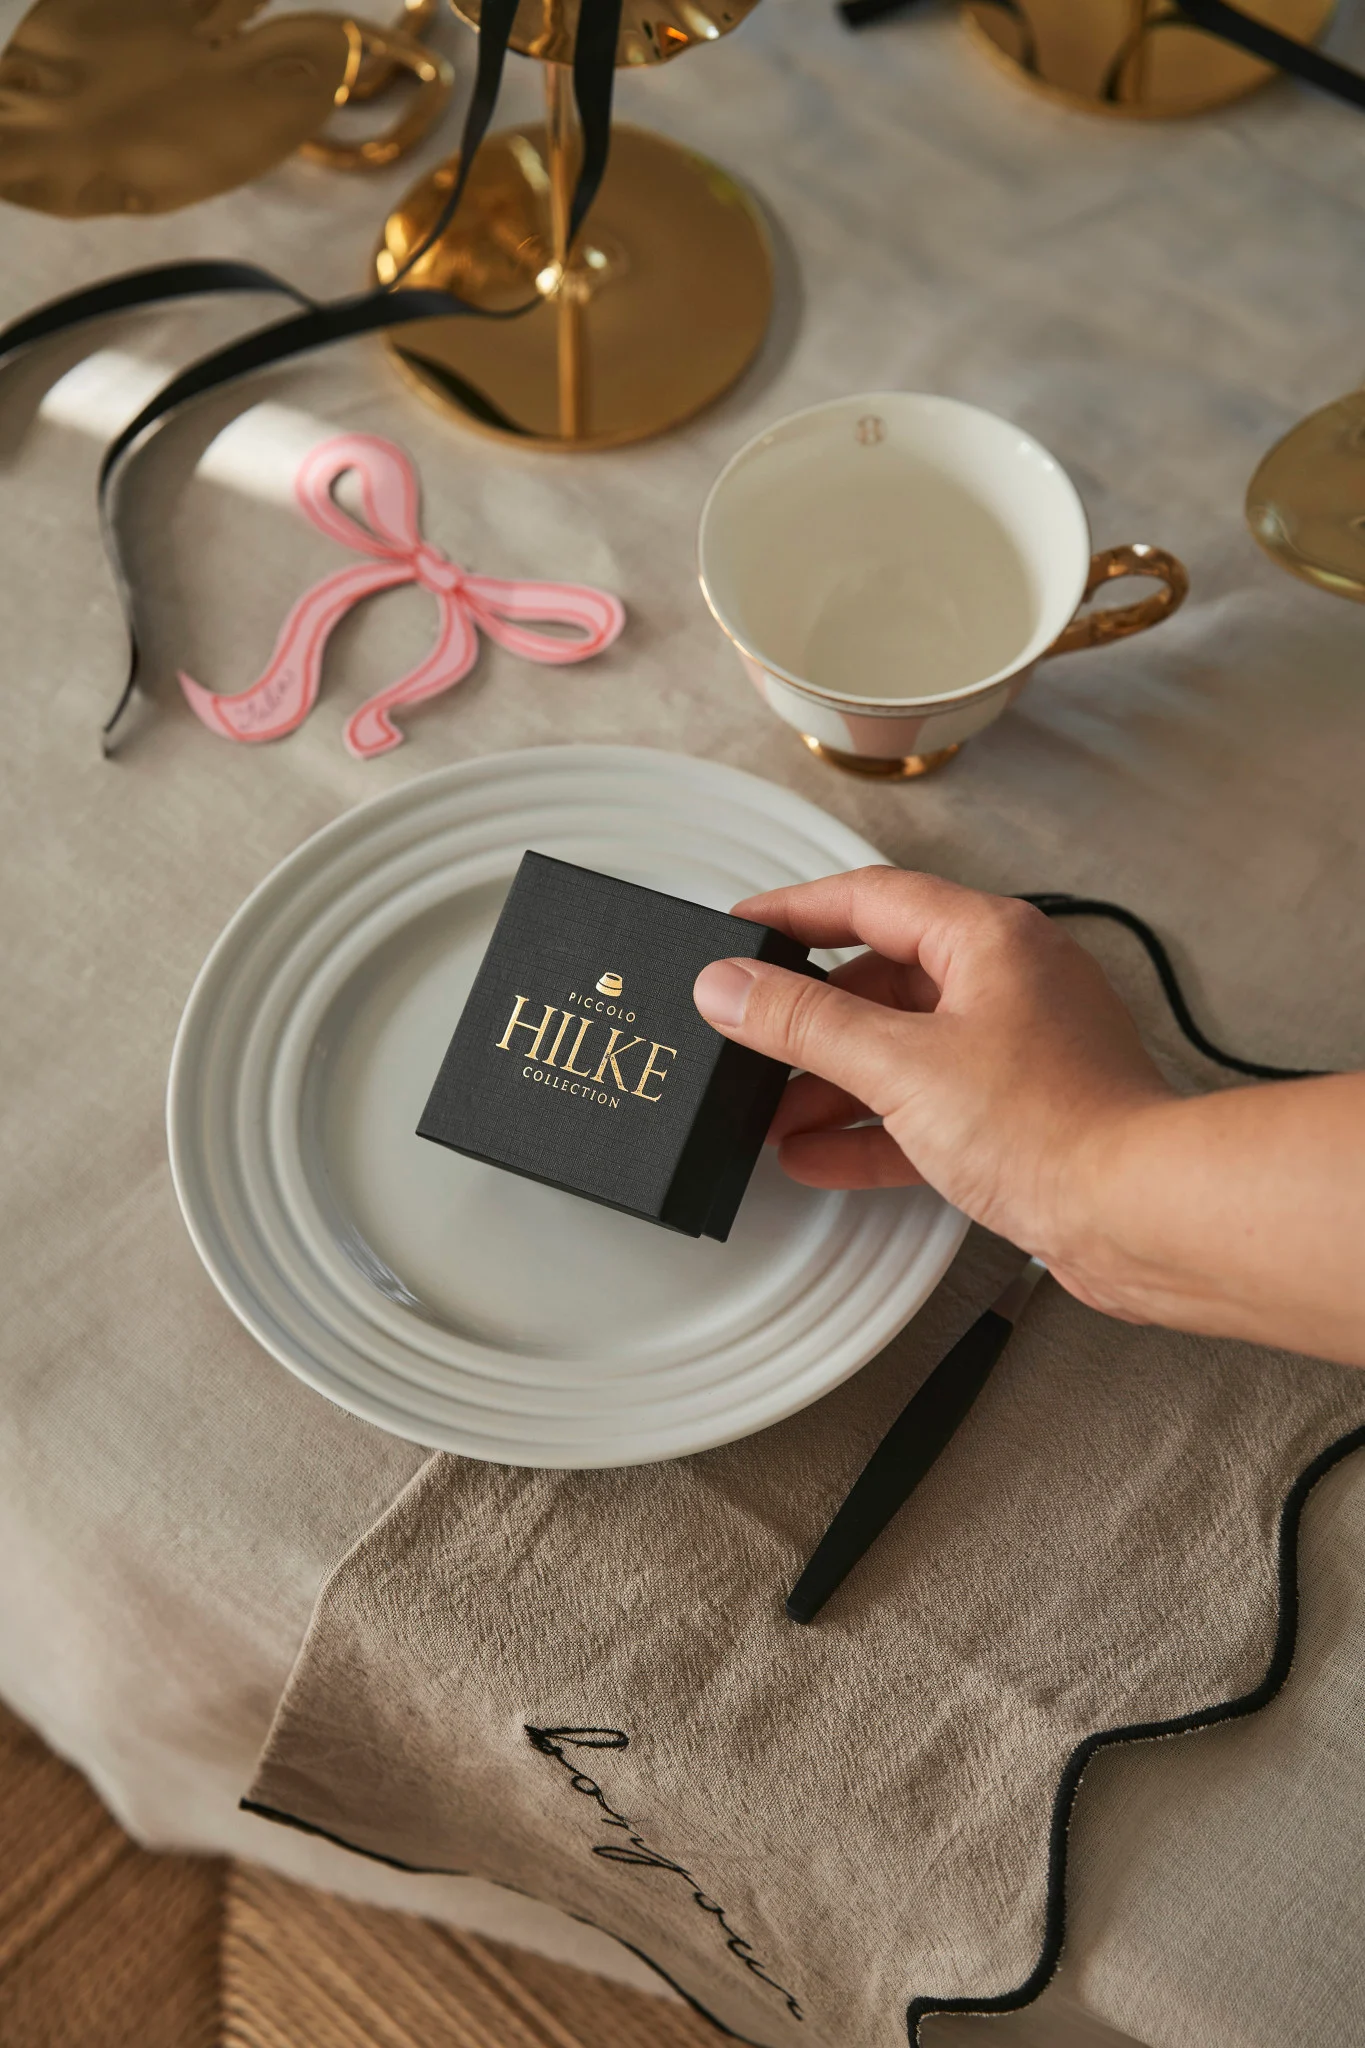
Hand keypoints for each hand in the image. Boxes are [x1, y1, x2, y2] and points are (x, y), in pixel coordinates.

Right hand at [692, 868, 1174, 1317]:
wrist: (1141, 1213)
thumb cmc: (1054, 1125)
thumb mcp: (900, 1064)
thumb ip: (803, 1023)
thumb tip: (729, 986)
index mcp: (988, 938)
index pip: (868, 898)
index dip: (792, 912)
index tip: (739, 931)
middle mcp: (1009, 981)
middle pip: (882, 980)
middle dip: (809, 1022)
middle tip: (747, 1039)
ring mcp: (1019, 1049)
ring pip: (903, 1048)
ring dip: (833, 1082)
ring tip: (770, 1115)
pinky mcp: (1022, 1113)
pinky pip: (928, 1106)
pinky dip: (872, 1126)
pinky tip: (819, 1154)